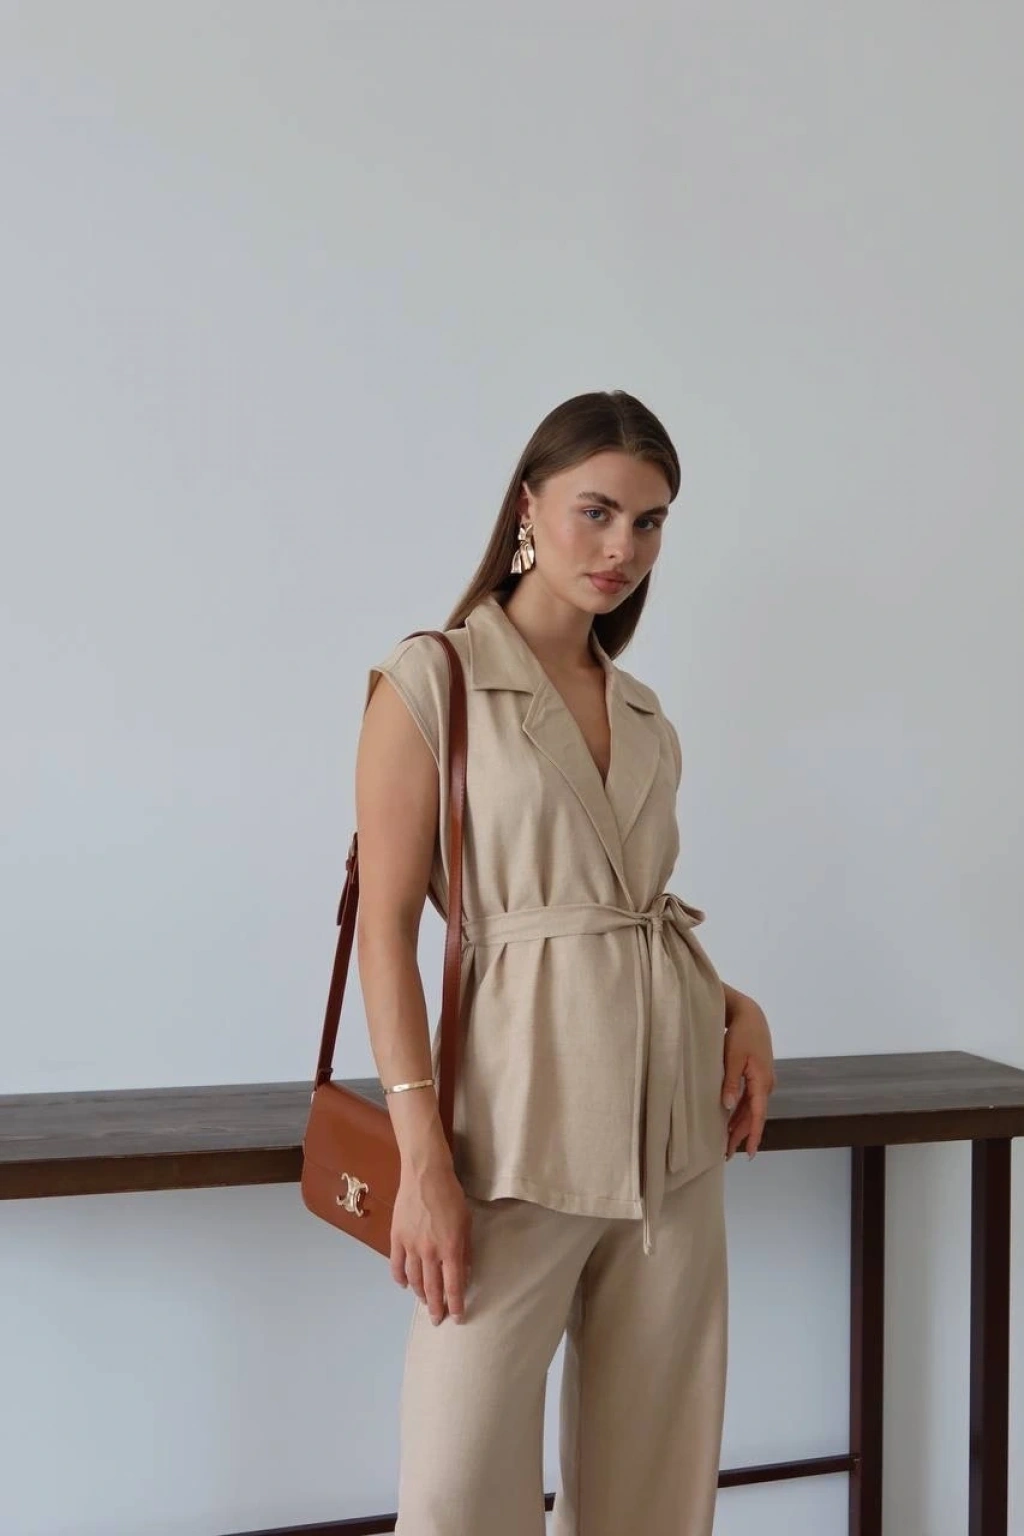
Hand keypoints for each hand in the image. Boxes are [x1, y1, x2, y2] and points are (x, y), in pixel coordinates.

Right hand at [391, 1161, 472, 1324]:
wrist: (425, 1175)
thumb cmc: (451, 1195)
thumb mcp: (467, 1222)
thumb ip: (465, 1249)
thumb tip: (465, 1272)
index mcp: (450, 1248)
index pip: (454, 1285)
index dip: (456, 1304)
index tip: (457, 1317)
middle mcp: (430, 1252)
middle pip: (432, 1288)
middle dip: (436, 1307)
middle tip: (437, 1320)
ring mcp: (411, 1246)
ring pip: (413, 1279)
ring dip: (419, 1294)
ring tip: (424, 1302)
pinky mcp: (397, 1238)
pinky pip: (396, 1264)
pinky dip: (399, 1278)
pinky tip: (404, 1285)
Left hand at [722, 1002, 775, 1159]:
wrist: (751, 1015)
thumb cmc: (742, 1034)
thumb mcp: (733, 1058)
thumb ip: (731, 1083)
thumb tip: (727, 1107)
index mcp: (762, 1082)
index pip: (757, 1115)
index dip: (752, 1135)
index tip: (748, 1154)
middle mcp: (766, 1084)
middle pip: (754, 1116)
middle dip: (742, 1135)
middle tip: (727, 1154)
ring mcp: (763, 1080)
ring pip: (751, 1109)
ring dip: (740, 1125)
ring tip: (727, 1142)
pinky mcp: (758, 1076)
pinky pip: (750, 1100)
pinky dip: (741, 1112)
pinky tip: (731, 1120)